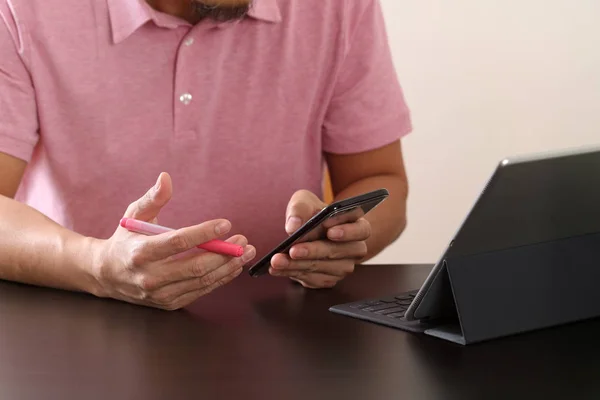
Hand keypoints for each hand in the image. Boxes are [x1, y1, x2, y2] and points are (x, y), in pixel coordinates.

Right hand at [89, 173, 255, 309]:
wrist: (106, 275)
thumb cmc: (125, 239)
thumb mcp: (134, 215)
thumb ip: (153, 198)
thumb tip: (166, 178)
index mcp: (140, 252)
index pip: (177, 242)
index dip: (204, 233)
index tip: (225, 224)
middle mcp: (150, 276)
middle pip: (195, 266)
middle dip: (224, 253)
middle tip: (243, 240)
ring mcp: (160, 293)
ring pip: (201, 281)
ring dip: (227, 266)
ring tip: (245, 252)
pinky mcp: (169, 303)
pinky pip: (200, 291)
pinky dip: (220, 279)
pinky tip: (233, 267)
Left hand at [269, 190, 370, 288]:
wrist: (307, 232)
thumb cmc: (311, 213)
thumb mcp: (304, 201)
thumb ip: (300, 208)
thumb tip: (294, 225)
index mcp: (357, 225)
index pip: (361, 229)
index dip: (347, 231)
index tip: (329, 230)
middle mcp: (355, 248)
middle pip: (338, 251)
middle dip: (314, 251)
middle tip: (293, 250)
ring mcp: (344, 266)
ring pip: (323, 267)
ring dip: (298, 265)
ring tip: (277, 260)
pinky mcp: (329, 279)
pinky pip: (312, 279)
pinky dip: (292, 273)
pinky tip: (278, 268)